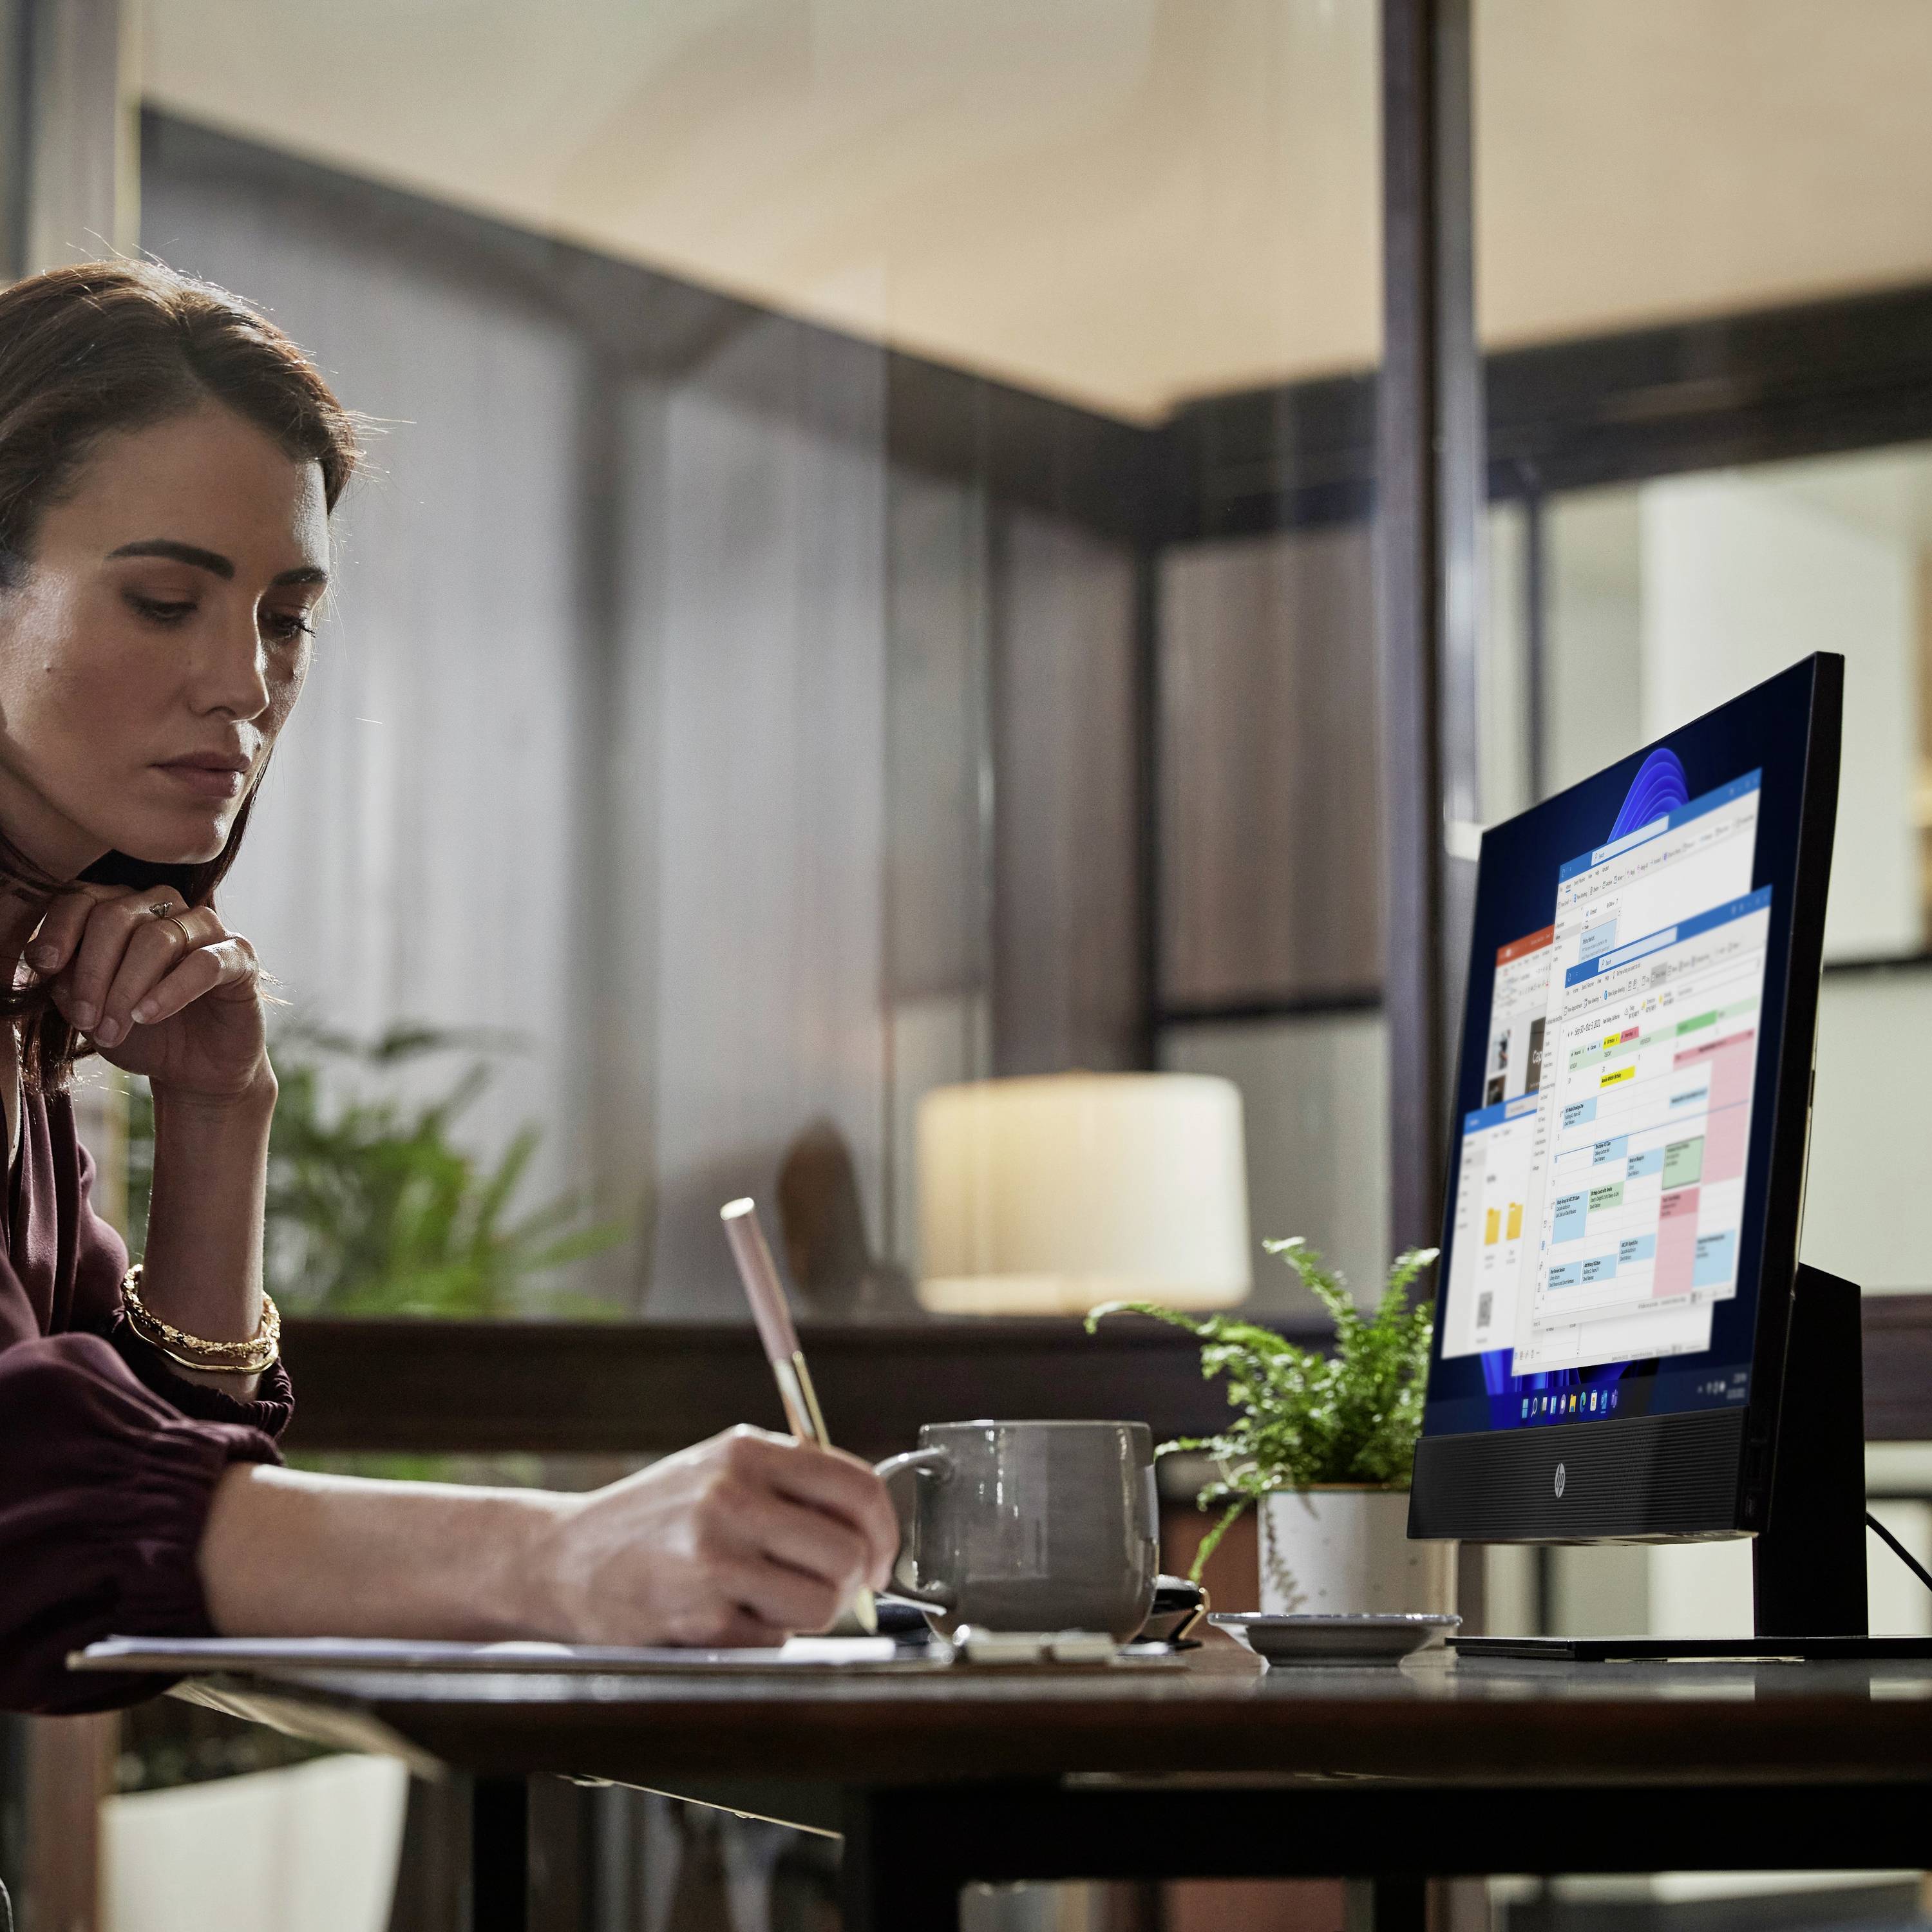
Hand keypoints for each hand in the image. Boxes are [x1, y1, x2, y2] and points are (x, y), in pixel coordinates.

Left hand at [29, 883, 269, 1103]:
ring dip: (126, 989)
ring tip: (113, 1030)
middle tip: (84, 1020)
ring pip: (158, 938)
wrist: (196, 1071)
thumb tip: (48, 963)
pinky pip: (203, 963)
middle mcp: (166, 907)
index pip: (84, 898)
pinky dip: (170, 990)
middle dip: (93, 971)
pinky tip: (148, 1015)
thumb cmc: (143, 1034)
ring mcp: (207, 929)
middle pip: (117, 916)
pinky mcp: (240, 957)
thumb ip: (68, 984)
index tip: (46, 966)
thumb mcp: (91, 1013)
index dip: (61, 929)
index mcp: (124, 909)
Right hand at [531, 1426, 899, 1646]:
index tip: (880, 1557)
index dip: (885, 1531)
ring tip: (768, 1600)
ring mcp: (713, 1556)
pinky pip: (774, 1639)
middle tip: (830, 1588)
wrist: (560, 1559)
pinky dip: (763, 1636)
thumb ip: (790, 1485)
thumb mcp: (718, 1471)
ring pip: (821, 1603)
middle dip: (851, 1582)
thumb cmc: (654, 1519)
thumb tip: (872, 1526)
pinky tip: (723, 1616)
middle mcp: (731, 1496)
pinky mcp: (698, 1615)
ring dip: (808, 1615)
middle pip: (848, 1552)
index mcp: (746, 1451)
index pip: (856, 1488)